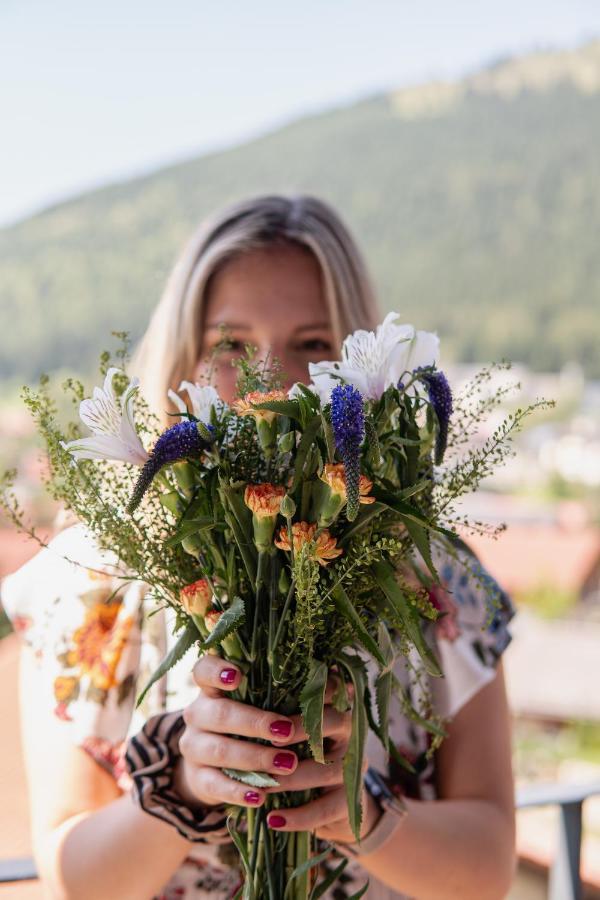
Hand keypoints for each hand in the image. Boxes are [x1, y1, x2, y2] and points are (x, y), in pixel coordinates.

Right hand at [174, 655, 361, 831]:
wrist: (219, 766)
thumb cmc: (254, 724)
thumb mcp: (268, 705)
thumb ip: (294, 691)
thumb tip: (343, 684)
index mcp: (214, 688)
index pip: (204, 669)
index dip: (217, 670)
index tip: (238, 675)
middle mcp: (198, 713)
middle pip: (217, 713)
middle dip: (254, 722)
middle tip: (286, 731)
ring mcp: (194, 747)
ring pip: (217, 750)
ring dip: (254, 758)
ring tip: (286, 764)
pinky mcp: (197, 778)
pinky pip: (213, 786)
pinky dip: (237, 792)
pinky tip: (259, 796)